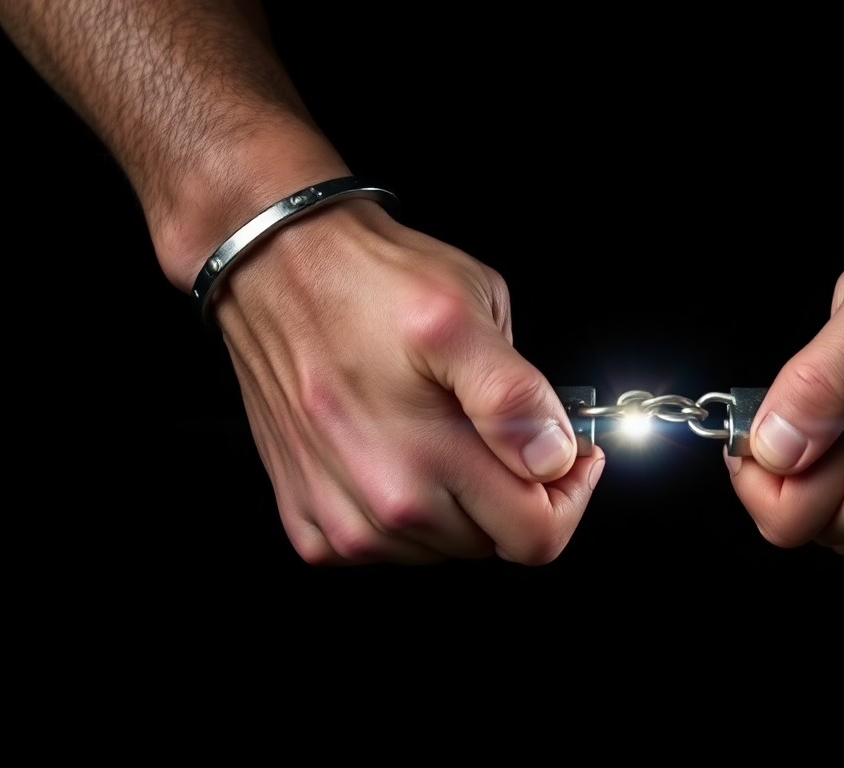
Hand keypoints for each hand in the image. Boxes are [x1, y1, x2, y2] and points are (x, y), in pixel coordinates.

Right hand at [213, 199, 603, 564]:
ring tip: (441, 425)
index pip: (538, 537)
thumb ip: (517, 396)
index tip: (570, 453)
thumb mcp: (470, 310)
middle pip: (494, 544)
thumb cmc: (368, 282)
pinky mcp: (308, 521)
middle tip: (503, 425)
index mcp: (428, 458)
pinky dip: (408, 511)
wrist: (273, 269)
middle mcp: (382, 505)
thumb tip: (553, 457)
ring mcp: (342, 522)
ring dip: (461, 501)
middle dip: (516, 490)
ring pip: (444, 547)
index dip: (570, 494)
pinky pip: (388, 549)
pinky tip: (399, 449)